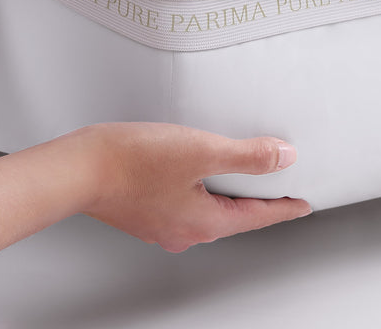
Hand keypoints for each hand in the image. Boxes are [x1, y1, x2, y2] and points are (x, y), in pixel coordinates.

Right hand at [79, 123, 311, 251]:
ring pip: (205, 208)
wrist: (79, 168)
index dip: (283, 207)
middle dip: (254, 199)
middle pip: (232, 214)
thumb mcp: (202, 150)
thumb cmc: (133, 161)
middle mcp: (183, 230)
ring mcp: (161, 224)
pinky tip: (191, 167)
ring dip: (224, 190)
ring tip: (235, 170)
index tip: (301, 204)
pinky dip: (198, 186)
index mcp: (204, 222)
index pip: (257, 216)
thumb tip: (284, 159)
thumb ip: (247, 156)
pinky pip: (182, 201)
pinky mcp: (143, 210)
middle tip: (274, 182)